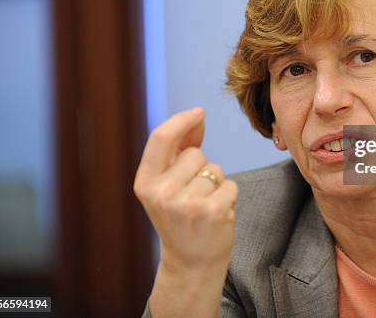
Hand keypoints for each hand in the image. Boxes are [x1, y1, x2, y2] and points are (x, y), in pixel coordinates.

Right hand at [134, 107, 237, 275]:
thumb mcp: (168, 185)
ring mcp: (187, 204)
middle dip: (201, 167)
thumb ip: (179, 150)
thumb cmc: (181, 217)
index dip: (182, 120)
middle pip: (196, 154)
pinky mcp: (212, 212)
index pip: (161, 137)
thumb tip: (198, 116)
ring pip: (215, 169)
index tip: (199, 112)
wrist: (190, 263)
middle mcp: (162, 193)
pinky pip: (230, 184)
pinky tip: (217, 213)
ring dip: (216, 183)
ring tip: (204, 206)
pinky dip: (229, 195)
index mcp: (145, 183)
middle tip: (193, 195)